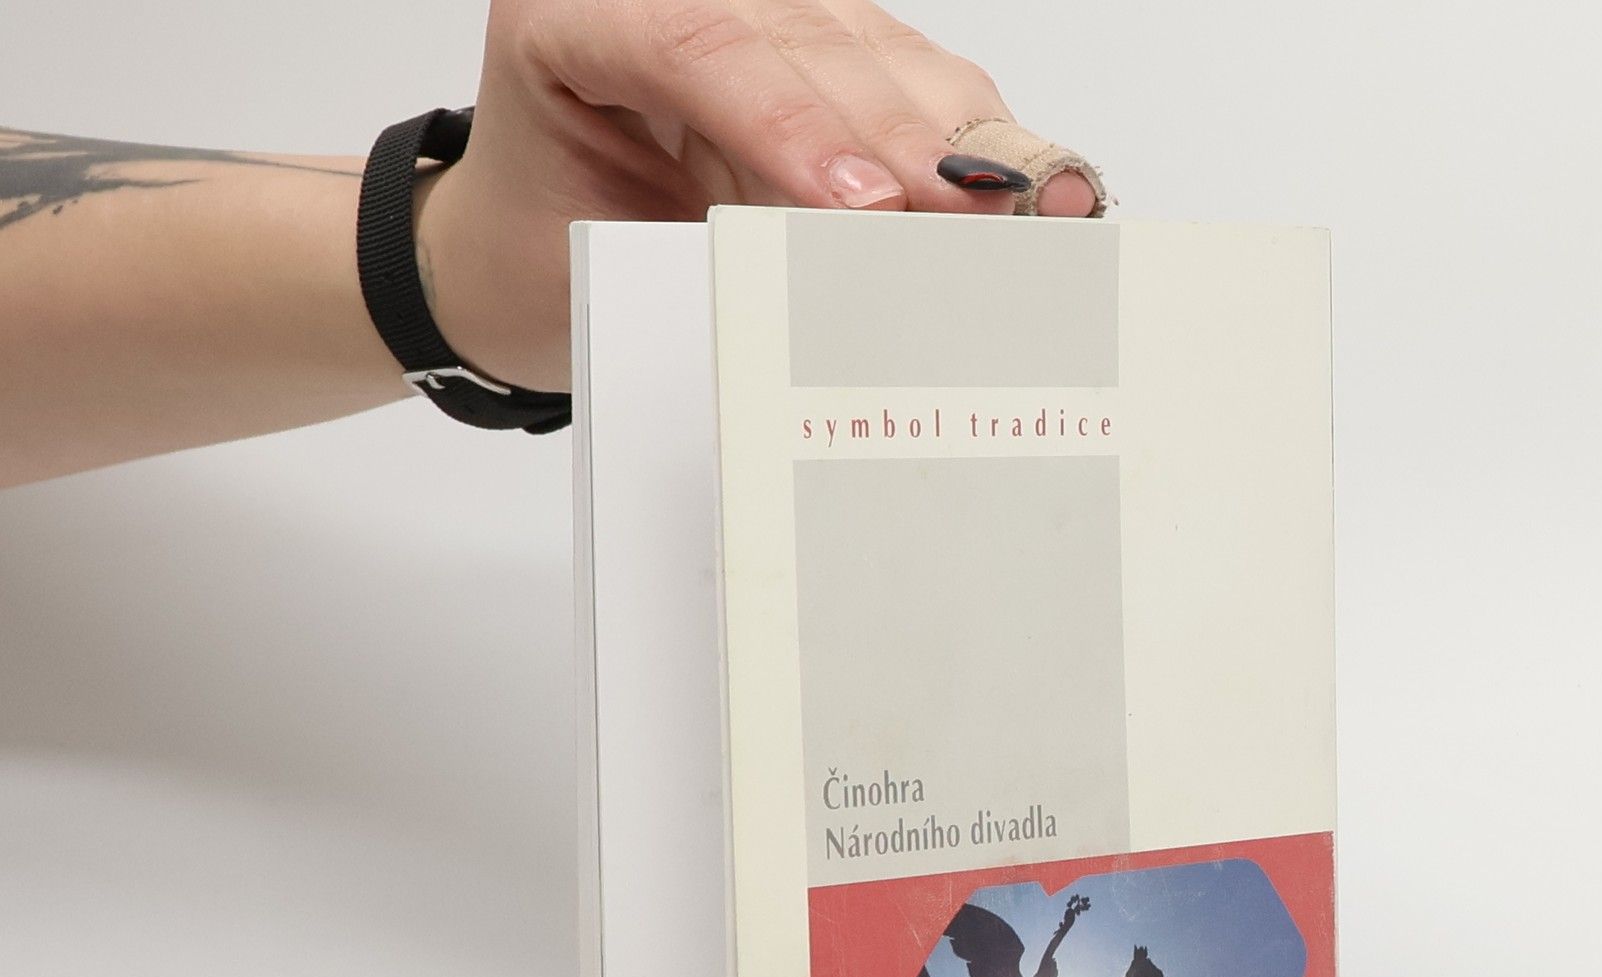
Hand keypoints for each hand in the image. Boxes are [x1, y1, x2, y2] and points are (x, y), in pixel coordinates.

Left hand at [416, 0, 1098, 389]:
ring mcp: (751, 8)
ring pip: (873, 47)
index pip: (697, 46)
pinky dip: (961, 138)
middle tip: (975, 211)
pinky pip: (901, 74)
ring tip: (1028, 202)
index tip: (864, 203)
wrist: (519, 252)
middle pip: (807, 38)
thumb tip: (844, 271)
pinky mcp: (809, 46)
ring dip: (955, 136)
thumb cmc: (545, 255)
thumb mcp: (606, 262)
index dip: (794, 122)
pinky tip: (1013, 185)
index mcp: (574, 11)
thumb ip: (710, 247)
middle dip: (902, 134)